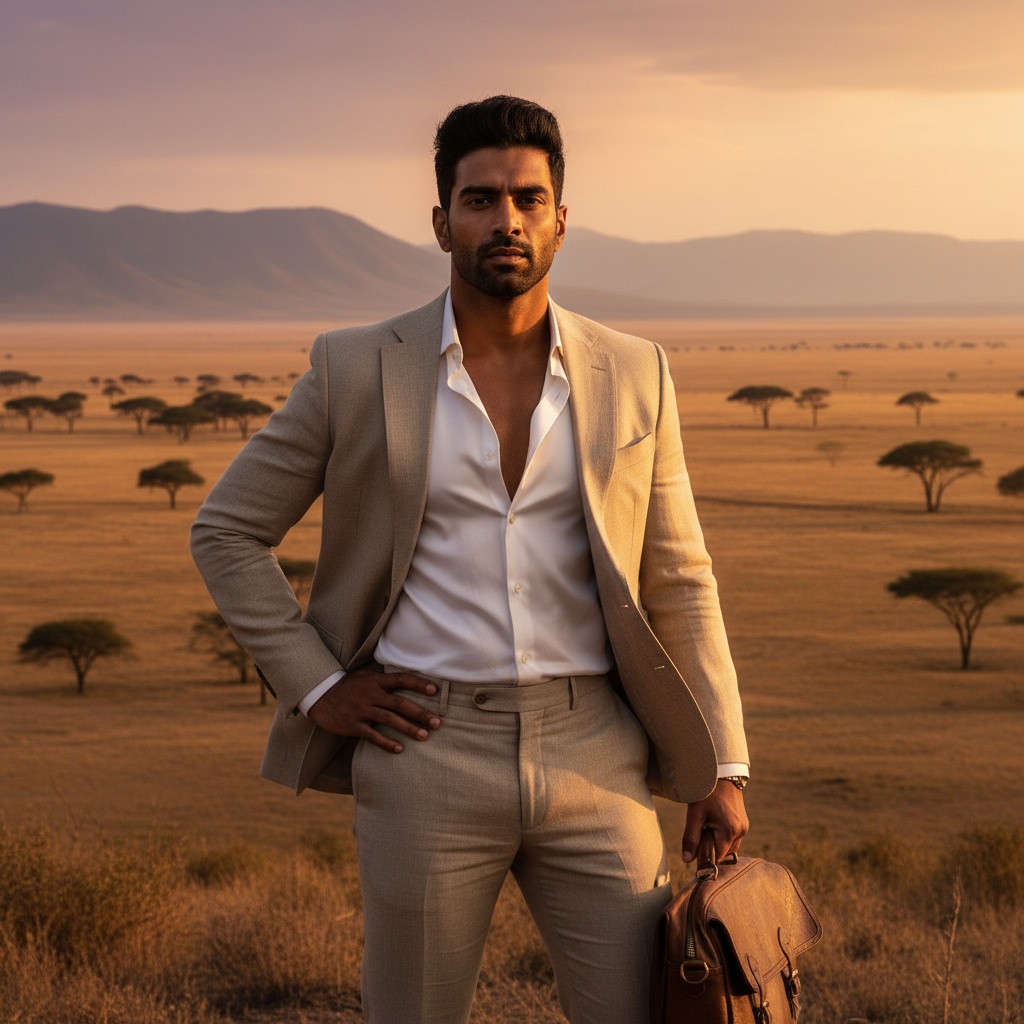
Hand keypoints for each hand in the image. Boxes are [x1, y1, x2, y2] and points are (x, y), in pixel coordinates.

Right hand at [306, 667, 441, 752]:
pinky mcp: (354, 725)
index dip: (418, 684)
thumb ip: (382, 676)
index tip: (434, 691)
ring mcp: (362, 710)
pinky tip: (399, 749)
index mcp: (376, 681)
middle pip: (400, 703)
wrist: (320, 697)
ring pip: (389, 720)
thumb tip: (403, 675)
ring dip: (408, 729)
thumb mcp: (364, 675)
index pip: (401, 679)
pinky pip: (372, 735)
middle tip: (438, 723)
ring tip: (424, 736)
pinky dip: (386, 742)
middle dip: (420, 713)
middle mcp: (371, 695)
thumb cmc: (347, 686)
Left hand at [682, 779, 748, 863]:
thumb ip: (691, 838)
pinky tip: (714, 823)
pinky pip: (733, 837)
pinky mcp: (743, 823)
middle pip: (724, 852)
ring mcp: (744, 827)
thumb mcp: (695, 814)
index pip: (718, 856)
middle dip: (711, 847)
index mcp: (730, 831)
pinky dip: (723, 836)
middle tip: (700, 831)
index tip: (696, 846)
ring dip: (718, 842)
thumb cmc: (706, 793)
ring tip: (707, 825)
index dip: (705, 855)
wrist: (721, 775)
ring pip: (729, 846)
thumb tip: (687, 860)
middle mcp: (740, 831)